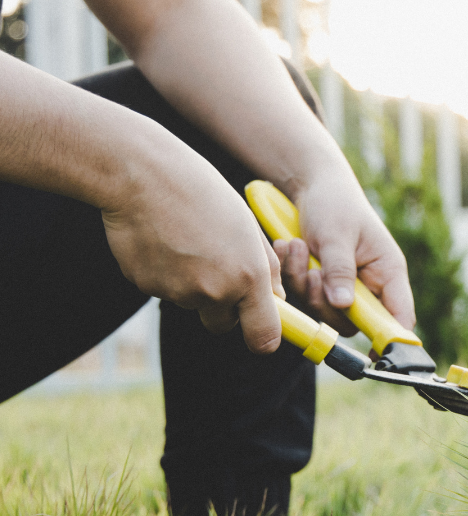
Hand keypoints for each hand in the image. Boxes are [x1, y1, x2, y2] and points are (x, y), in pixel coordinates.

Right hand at [101, 137, 284, 353]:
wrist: (145, 176)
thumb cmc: (204, 194)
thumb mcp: (248, 227)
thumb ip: (266, 269)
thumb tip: (275, 300)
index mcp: (249, 277)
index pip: (263, 336)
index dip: (263, 339)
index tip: (260, 333)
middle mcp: (215, 292)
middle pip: (222, 324)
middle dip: (223, 308)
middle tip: (217, 270)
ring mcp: (178, 292)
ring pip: (191, 302)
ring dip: (192, 283)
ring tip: (187, 240)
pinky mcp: (147, 286)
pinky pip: (162, 289)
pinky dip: (164, 273)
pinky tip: (163, 240)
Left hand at [272, 156, 415, 336]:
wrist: (313, 184)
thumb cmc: (335, 203)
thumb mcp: (337, 235)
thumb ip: (340, 270)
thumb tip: (344, 305)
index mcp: (387, 272)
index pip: (399, 317)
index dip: (391, 340)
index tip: (375, 354)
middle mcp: (369, 285)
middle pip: (353, 322)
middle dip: (324, 303)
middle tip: (312, 273)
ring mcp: (344, 287)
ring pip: (324, 311)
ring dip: (303, 285)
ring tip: (296, 248)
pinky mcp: (321, 284)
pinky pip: (304, 297)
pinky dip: (291, 276)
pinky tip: (288, 247)